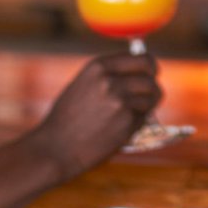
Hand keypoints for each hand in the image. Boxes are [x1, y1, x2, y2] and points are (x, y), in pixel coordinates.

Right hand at [31, 52, 161, 177]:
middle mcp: (111, 79)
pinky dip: (138, 123)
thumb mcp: (83, 84)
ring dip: (147, 107)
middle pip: (151, 78)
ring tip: (130, 115)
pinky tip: (121, 128)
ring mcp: (120, 100)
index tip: (150, 75)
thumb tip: (139, 72)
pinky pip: (144, 117)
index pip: (142, 59)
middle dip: (152, 88)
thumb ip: (109, 76)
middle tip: (148, 98)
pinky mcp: (126, 121)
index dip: (150, 68)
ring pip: (152, 97)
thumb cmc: (66, 119)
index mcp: (99, 66)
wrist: (55, 148)